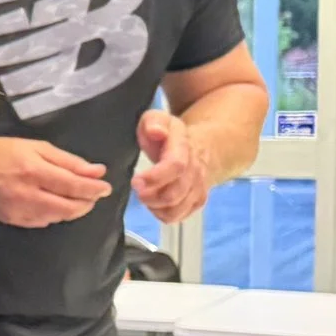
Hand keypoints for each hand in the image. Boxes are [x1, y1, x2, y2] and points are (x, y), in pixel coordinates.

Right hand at [0, 137, 109, 226]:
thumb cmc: (1, 152)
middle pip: (69, 207)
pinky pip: (41, 222)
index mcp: (34, 172)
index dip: (94, 189)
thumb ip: (67, 161)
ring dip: (72, 210)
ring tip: (77, 199)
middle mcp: (28, 195)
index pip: (74, 186)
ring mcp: (19, 211)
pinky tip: (55, 206)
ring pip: (57, 217)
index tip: (106, 187)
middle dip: (87, 202)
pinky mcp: (11, 220)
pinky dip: (54, 215)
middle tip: (94, 195)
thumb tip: (96, 171)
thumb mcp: (36, 148)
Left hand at [130, 109, 208, 223]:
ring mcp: (198, 187)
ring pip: (177, 208)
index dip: (154, 177)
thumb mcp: (158, 118)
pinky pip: (179, 216)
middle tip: (137, 189)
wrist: (198, 146)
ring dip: (155, 206)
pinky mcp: (197, 201)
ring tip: (145, 195)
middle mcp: (195, 170)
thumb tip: (155, 131)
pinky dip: (162, 214)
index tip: (137, 180)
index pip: (175, 166)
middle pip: (175, 193)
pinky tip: (154, 203)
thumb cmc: (170, 135)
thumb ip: (154, 122)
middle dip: (151, 196)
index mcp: (183, 148)